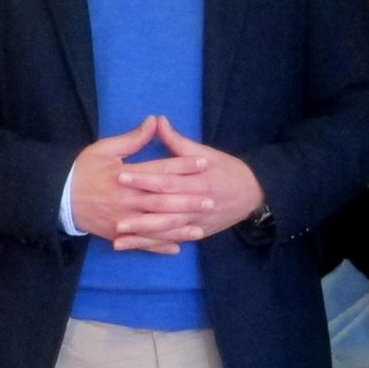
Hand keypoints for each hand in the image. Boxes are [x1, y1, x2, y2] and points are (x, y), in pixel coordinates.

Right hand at [72, 116, 211, 253]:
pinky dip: (159, 246)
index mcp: (125, 177)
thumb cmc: (82, 170)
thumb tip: (155, 122)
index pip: (160, 170)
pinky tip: (177, 246)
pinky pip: (142, 242)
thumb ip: (132, 139)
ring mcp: (123, 220)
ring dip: (179, 227)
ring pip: (156, 225)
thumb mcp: (104, 149)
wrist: (58, 197)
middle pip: (163, 200)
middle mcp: (127, 200)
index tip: (204, 164)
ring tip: (200, 227)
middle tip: (211, 200)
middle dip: (188, 200)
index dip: (183, 166)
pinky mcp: (117, 234)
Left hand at [112, 116, 263, 247]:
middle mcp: (197, 205)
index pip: (166, 181)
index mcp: (198, 181)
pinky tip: (135, 246)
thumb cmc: (226, 169)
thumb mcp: (206, 153)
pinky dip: (154, 245)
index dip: (144, 179)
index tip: (121, 176)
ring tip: (119, 236)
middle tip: (114, 216)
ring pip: (167, 230)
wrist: (254, 193)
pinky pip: (172, 240)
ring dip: (143, 235)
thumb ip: (178, 141)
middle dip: (139, 215)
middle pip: (165, 210)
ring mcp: (197, 222)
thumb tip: (157, 121)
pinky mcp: (197, 233)